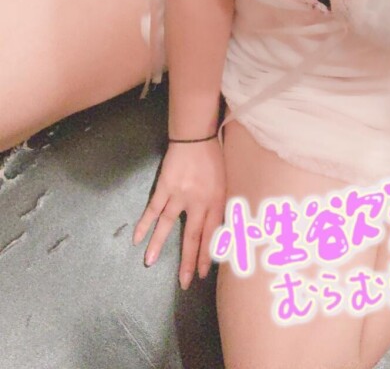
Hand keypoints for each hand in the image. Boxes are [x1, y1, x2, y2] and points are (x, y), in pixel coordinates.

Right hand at [132, 139, 226, 289]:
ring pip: (168, 224)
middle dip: (188, 260)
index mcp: (216, 200)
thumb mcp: (224, 184)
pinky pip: (153, 208)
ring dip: (159, 245)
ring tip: (149, 264)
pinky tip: (136, 237)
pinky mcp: (165, 186)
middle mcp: (199, 201)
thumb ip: (219, 206)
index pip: (212, 234)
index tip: (202, 274)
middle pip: (193, 235)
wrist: (197, 137)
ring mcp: (180, 194)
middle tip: (183, 282)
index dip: (207, 255)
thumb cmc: (213, 160)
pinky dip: (144, 223)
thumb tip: (219, 232)